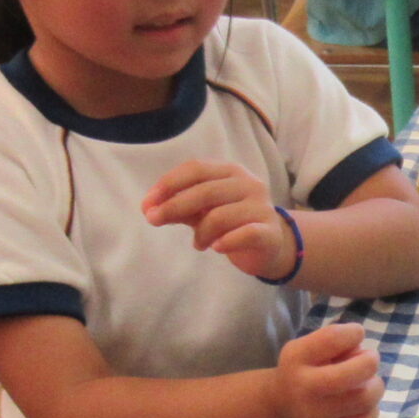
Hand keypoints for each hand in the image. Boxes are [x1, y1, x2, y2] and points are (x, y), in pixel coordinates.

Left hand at [141, 160, 293, 277]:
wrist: (271, 245)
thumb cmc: (233, 223)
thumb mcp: (204, 211)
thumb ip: (181, 207)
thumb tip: (149, 208)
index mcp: (230, 172)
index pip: (195, 169)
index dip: (168, 184)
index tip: (147, 203)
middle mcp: (249, 184)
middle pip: (205, 191)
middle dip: (174, 206)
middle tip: (154, 220)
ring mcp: (261, 207)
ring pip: (220, 216)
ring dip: (201, 233)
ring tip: (198, 243)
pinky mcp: (270, 232)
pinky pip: (245, 234)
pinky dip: (225, 242)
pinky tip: (216, 248)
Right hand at [273, 324, 383, 417]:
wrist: (284, 404)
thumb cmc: (306, 367)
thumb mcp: (310, 345)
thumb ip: (337, 342)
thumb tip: (363, 353)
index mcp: (297, 357)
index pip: (333, 338)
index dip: (354, 332)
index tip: (356, 333)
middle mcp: (304, 387)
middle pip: (352, 375)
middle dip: (370, 362)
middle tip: (370, 359)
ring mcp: (317, 415)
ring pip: (365, 399)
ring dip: (375, 385)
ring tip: (366, 382)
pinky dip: (372, 407)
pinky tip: (361, 401)